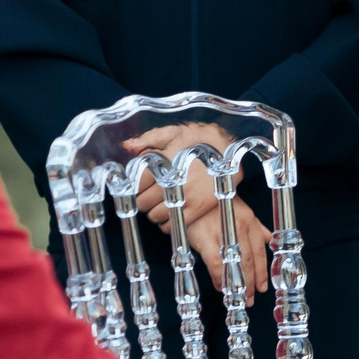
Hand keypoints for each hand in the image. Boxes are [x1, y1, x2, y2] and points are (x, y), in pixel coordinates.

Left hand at [122, 122, 240, 226]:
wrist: (231, 151)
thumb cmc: (202, 139)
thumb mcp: (175, 133)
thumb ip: (149, 139)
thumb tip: (127, 146)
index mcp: (165, 163)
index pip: (136, 184)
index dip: (134, 186)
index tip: (139, 184)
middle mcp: (175, 182)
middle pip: (143, 202)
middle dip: (142, 199)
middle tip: (149, 194)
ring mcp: (186, 198)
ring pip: (155, 216)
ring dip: (153, 212)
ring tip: (160, 202)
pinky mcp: (198, 209)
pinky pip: (173, 225)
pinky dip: (167, 223)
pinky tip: (171, 211)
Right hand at [181, 199, 274, 290]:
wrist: (189, 191)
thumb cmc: (215, 202)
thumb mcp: (238, 209)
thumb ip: (255, 226)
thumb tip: (268, 239)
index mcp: (249, 220)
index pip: (259, 251)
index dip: (262, 271)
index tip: (262, 286)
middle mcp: (239, 226)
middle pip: (249, 260)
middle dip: (252, 282)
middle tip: (250, 298)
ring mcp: (222, 232)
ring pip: (235, 264)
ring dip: (238, 284)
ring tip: (238, 298)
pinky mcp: (205, 238)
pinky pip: (215, 264)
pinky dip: (218, 278)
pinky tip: (220, 287)